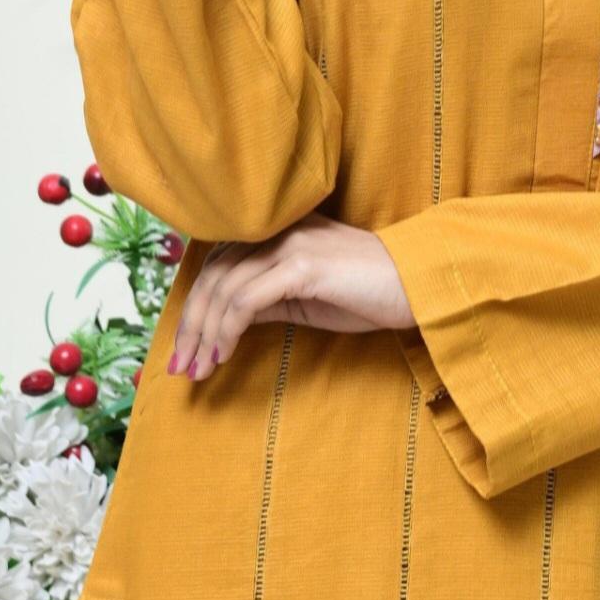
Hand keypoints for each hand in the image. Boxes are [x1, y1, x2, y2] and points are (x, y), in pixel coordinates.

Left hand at [167, 212, 416, 381]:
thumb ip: (269, 298)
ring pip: (224, 288)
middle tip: (180, 367)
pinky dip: (227, 330)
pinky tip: (224, 355)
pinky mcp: (302, 265)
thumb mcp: (309, 297)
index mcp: (279, 232)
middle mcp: (279, 230)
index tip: (186, 348)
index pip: (219, 264)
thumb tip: (230, 320)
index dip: (195, 306)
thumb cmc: (371, 294)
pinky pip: (246, 300)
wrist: (419, 285)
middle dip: (190, 324)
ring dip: (204, 334)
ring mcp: (290, 244)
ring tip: (199, 370)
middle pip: (213, 274)